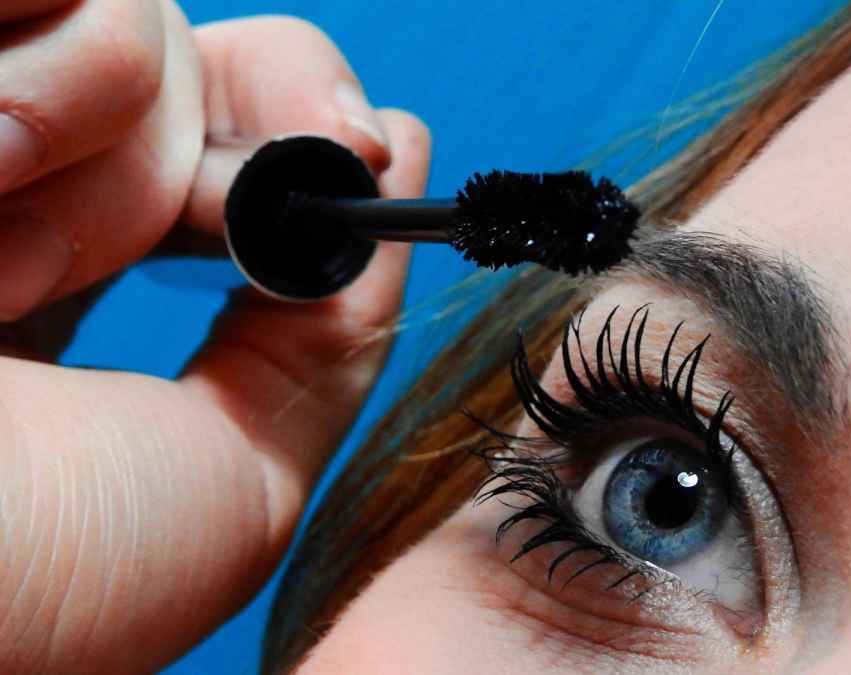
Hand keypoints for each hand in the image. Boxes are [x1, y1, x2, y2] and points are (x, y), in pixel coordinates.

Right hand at [0, 2, 430, 671]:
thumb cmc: (49, 584)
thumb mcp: (239, 472)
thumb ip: (333, 325)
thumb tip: (398, 144)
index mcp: (56, 260)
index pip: (206, 125)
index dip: (301, 126)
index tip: (366, 157)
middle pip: (178, 49)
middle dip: (238, 143)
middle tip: (209, 232)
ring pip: (124, 22)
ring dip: (119, 162)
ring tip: (9, 279)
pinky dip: (59, 79)